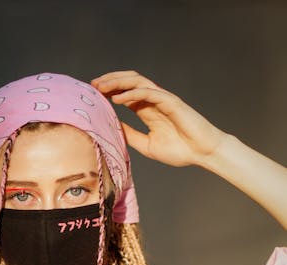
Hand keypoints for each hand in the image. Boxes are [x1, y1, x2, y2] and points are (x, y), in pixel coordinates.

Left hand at [91, 71, 225, 167]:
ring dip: (117, 82)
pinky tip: (117, 98)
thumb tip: (110, 128)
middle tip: (92, 85)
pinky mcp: (171, 102)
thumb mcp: (146, 145)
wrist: (201, 153)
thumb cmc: (179, 150)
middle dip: (110, 81)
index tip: (93, 95)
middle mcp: (153, 101)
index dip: (109, 91)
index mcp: (147, 110)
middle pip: (128, 83)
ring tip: (100, 87)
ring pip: (137, 82)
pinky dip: (132, 93)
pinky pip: (149, 93)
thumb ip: (129, 134)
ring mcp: (162, 99)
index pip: (125, 94)